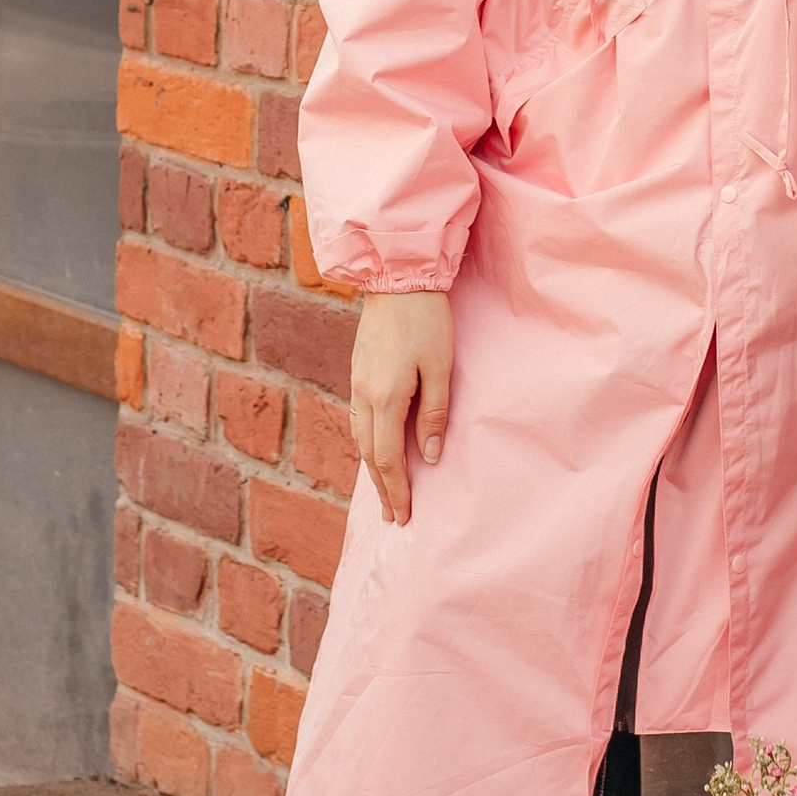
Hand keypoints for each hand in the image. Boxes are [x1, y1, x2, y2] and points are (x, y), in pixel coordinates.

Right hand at [350, 292, 452, 523]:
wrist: (395, 278)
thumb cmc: (426, 320)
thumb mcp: (440, 368)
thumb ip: (434, 413)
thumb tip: (429, 456)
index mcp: (384, 398)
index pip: (388, 459)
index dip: (397, 490)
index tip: (405, 517)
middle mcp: (363, 396)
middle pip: (369, 454)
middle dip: (382, 487)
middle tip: (393, 516)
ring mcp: (356, 383)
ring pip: (360, 437)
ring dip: (372, 468)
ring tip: (385, 490)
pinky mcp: (358, 371)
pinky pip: (358, 419)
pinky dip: (367, 443)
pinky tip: (375, 448)